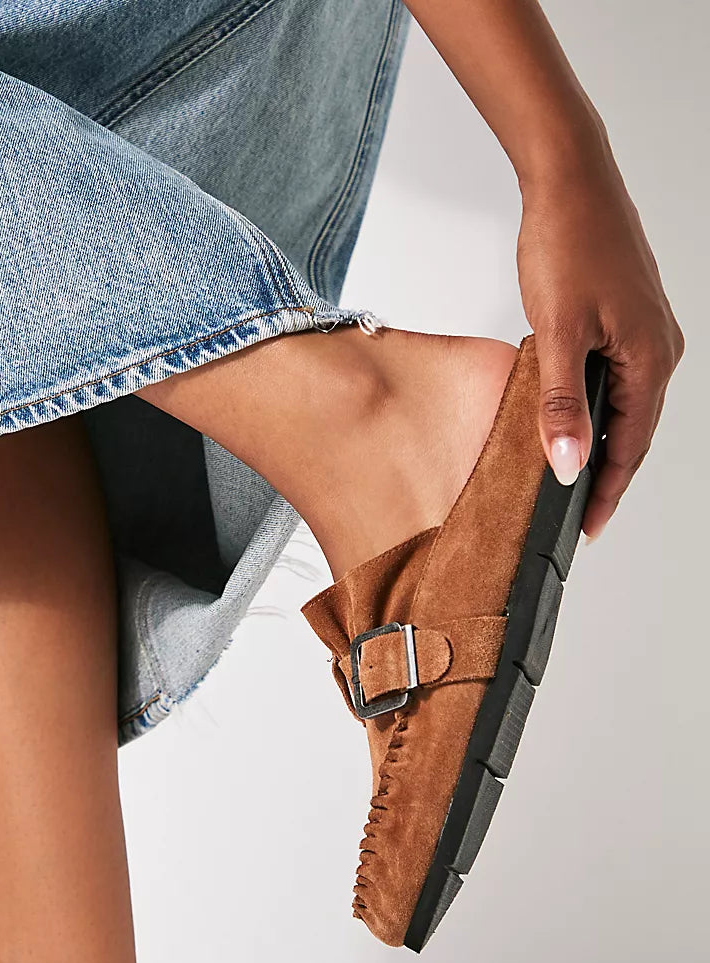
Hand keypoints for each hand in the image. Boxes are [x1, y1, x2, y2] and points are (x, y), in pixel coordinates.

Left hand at [516, 151, 683, 538]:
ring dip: (605, 442)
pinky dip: (602, 408)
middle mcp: (660, 348)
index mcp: (650, 359)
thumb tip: (569, 464)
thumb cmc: (567, 242)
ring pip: (628, 405)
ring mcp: (648, 331)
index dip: (607, 492)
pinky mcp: (630, 316)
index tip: (587, 528)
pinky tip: (578, 420)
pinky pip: (621, 378)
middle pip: (635, 431)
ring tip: (576, 479)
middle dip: (608, 475)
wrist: (569, 179)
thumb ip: (562, 405)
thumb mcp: (556, 333)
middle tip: (578, 516)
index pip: (631, 446)